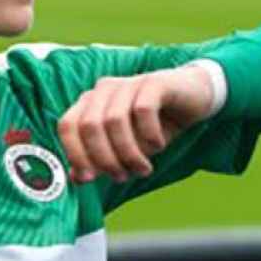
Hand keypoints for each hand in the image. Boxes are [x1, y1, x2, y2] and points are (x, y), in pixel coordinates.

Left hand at [55, 66, 217, 184]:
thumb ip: (99, 160)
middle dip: (105, 158)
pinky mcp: (153, 82)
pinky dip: (149, 133)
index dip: (75, 154)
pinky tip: (158, 143)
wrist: (193, 98)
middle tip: (122, 176)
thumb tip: (76, 178)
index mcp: (90, 102)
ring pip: (115, 120)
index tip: (90, 179)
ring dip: (129, 152)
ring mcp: (128, 82)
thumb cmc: (154, 124)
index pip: (67, 125)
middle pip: (89, 126)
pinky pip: (143, 109)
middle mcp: (104, 89)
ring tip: (143, 167)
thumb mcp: (125, 147)